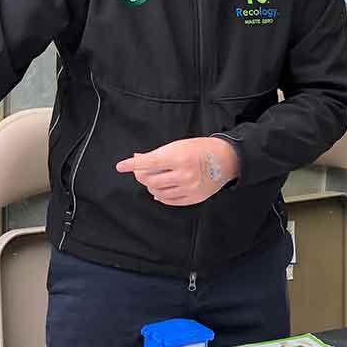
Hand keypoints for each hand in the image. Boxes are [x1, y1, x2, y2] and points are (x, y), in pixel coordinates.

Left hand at [116, 137, 239, 205]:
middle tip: (142, 170)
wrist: (226, 159)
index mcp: (179, 157)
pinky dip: (161, 196)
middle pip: (150, 180)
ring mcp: (188, 188)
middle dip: (142, 175)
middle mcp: (183, 174)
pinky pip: (169, 201)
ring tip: (155, 179)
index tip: (120, 166)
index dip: (132, 165)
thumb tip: (137, 158)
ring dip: (151, 185)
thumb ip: (158, 154)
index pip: (149, 162)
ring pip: (158, 191)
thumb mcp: (179, 145)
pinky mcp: (193, 198)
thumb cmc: (201, 149)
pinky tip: (160, 191)